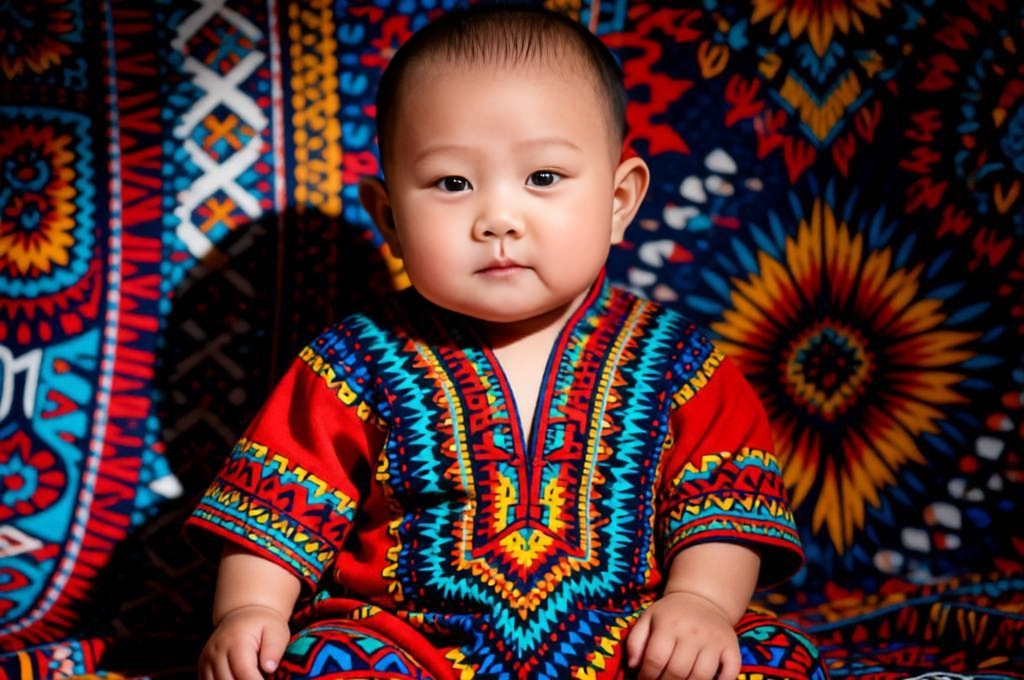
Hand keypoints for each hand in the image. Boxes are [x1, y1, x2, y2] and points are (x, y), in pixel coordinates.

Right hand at [199, 604, 291, 679]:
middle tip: (261, 679)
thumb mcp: (276, 630)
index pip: (244, 672)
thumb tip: (269, 668)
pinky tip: (236, 678)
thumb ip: (274, 649)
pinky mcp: (203, 667)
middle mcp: (217, 651)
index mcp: (236, 641)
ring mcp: (207, 660)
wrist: (242, 615)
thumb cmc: (262, 625)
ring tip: (248, 677)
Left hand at [626, 591, 740, 679]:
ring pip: (701, 676)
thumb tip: (633, 665)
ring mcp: (714, 640)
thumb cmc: (670, 614)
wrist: (703, 598)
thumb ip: (635, 641)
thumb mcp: (647, 619)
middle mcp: (692, 632)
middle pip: (677, 671)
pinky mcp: (731, 646)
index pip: (655, 660)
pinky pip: (731, 671)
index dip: (646, 677)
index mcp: (669, 624)